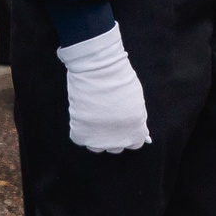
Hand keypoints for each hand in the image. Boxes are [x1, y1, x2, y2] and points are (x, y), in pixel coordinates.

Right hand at [57, 25, 149, 152]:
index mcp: (136, 130)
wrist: (98, 68)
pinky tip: (81, 115)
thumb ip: (135, 117)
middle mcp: (119, 139)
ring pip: (96, 146)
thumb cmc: (119, 78)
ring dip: (95, 135)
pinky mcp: (81, 133)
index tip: (122, 125)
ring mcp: (99, 139)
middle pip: (115, 147)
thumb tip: (133, 126)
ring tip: (92, 117)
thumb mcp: (136, 100)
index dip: (127, 133)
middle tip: (106, 118)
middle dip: (112, 135)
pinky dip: (79, 129)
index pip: (134, 143)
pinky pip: (79, 138)